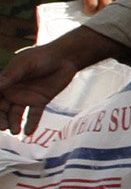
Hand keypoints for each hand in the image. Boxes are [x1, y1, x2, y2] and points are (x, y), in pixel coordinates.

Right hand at [0, 29, 116, 134]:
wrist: (65, 58)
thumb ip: (11, 76)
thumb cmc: (42, 56)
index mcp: (5, 82)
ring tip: (15, 131)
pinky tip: (29, 132)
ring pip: (16, 114)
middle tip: (4, 127)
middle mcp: (13, 91)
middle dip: (2, 118)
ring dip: (14, 123)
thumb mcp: (25, 64)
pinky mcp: (40, 101)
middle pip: (3, 109)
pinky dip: (31, 123)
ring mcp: (26, 97)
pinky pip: (34, 115)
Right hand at [51, 0, 130, 13]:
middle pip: (121, 2)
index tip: (124, 12)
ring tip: (97, 13)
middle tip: (109, 16)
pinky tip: (88, 10)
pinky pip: (92, 3)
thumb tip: (127, 1)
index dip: (129, 5)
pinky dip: (89, 10)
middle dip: (116, 11)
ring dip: (101, 13)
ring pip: (106, 5)